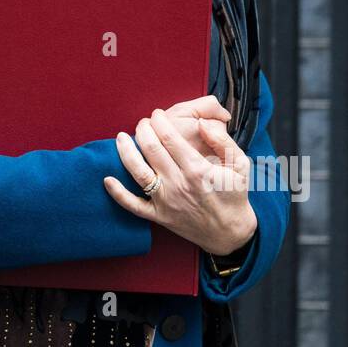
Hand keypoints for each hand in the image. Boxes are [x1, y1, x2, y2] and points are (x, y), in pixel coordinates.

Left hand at [103, 95, 256, 256]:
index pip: (170, 138)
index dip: (160, 121)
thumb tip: (202, 122)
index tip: (157, 114)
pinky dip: (118, 194)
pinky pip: (133, 205)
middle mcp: (179, 184)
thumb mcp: (239, 164)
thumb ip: (222, 140)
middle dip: (143, 130)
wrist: (230, 232)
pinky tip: (107, 179)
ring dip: (126, 152)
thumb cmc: (234, 195)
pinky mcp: (158, 216)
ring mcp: (166, 202)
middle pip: (152, 150)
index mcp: (198, 170)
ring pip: (138, 173)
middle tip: (143, 122)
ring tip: (121, 137)